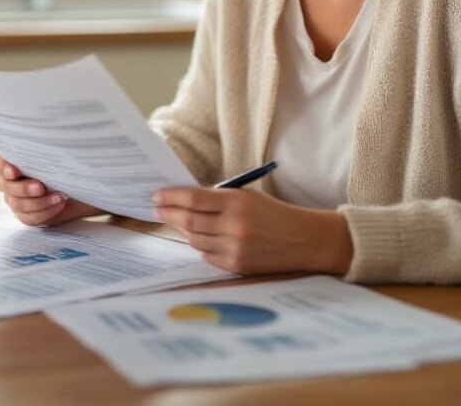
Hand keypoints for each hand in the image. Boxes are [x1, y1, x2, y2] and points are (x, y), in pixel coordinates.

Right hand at [0, 153, 99, 226]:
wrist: (80, 185)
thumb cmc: (64, 164)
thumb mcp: (55, 154)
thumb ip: (43, 151)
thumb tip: (44, 140)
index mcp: (10, 162)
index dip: (1, 167)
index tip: (14, 171)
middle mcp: (8, 182)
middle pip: (6, 187)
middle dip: (24, 188)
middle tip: (41, 186)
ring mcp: (16, 200)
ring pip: (18, 204)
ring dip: (39, 202)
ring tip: (59, 196)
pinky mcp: (27, 215)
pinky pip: (29, 218)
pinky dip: (45, 212)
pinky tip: (59, 204)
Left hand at [152, 186, 352, 275]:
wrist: (303, 239)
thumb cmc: (273, 213)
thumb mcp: (248, 196)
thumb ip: (218, 198)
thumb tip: (183, 202)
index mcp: (237, 202)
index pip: (194, 199)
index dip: (172, 197)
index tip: (158, 195)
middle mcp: (234, 226)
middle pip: (189, 220)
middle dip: (169, 214)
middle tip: (157, 209)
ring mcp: (235, 248)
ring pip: (195, 239)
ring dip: (184, 230)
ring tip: (178, 222)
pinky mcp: (237, 265)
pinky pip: (207, 255)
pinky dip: (201, 245)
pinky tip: (199, 238)